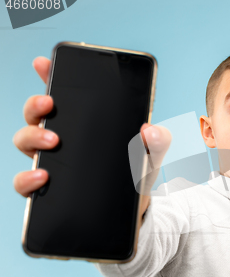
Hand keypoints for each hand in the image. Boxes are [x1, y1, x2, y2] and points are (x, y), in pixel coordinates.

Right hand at [12, 57, 171, 218]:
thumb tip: (150, 130)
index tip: (44, 63)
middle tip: (49, 105)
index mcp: (86, 126)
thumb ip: (157, 142)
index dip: (50, 76)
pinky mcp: (49, 191)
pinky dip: (27, 178)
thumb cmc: (138, 177)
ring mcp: (54, 164)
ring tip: (51, 141)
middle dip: (36, 105)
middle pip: (37, 116)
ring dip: (31, 137)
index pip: (64, 98)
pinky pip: (25, 183)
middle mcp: (64, 141)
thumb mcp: (150, 157)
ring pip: (25, 143)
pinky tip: (42, 176)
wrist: (134, 213)